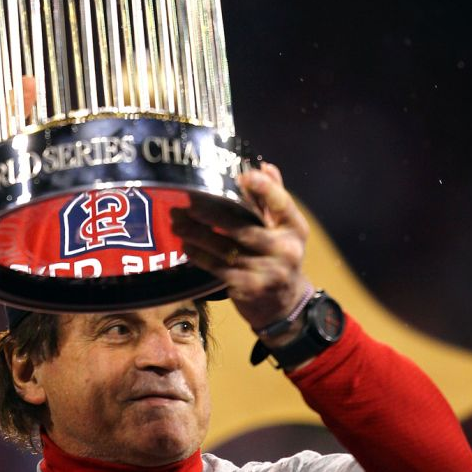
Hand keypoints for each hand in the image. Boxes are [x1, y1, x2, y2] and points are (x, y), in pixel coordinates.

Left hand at [171, 163, 310, 335]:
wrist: (284, 304)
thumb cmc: (278, 256)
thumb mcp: (283, 229)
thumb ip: (273, 199)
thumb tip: (263, 166)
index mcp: (295, 227)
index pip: (281, 203)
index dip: (264, 188)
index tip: (243, 175)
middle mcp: (286, 249)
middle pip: (243, 227)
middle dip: (211, 213)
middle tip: (187, 202)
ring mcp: (269, 271)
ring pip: (226, 248)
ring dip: (197, 234)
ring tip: (177, 222)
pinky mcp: (250, 288)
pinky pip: (219, 269)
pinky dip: (200, 257)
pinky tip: (186, 247)